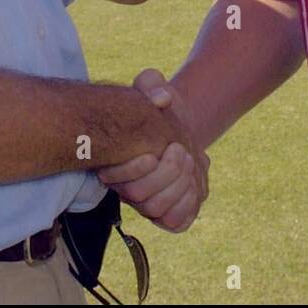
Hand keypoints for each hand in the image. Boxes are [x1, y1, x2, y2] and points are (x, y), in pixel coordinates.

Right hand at [98, 70, 209, 231]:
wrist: (179, 129)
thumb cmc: (158, 109)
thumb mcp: (153, 88)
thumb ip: (151, 84)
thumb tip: (163, 98)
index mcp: (114, 162)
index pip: (111, 177)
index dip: (132, 168)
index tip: (153, 152)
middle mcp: (126, 188)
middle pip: (139, 197)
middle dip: (166, 174)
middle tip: (180, 150)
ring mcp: (147, 203)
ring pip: (158, 211)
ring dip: (180, 187)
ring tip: (190, 162)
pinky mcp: (169, 214)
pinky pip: (176, 222)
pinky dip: (189, 205)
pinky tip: (196, 183)